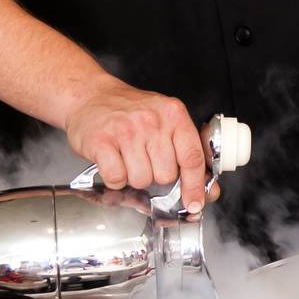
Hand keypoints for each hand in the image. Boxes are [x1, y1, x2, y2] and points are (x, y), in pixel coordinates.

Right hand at [63, 78, 205, 212]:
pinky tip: (113, 161)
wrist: (90, 95)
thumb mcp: (165, 121)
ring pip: (141, 181)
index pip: (192, 157)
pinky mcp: (101, 141)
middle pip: (166, 175)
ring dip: (134, 176)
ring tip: (127, 157)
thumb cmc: (130, 111)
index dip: (195, 185)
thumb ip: (187, 152)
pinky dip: (114, 178)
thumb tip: (209, 190)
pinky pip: (116, 178)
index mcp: (173, 114)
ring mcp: (126, 130)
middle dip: (156, 175)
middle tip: (145, 158)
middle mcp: (152, 121)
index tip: (194, 203)